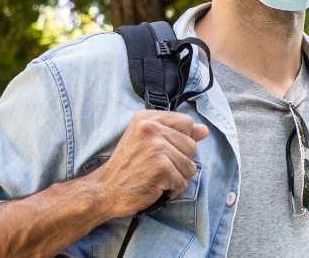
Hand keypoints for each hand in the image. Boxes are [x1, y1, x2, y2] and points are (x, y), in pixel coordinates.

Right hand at [86, 110, 207, 217]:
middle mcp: (151, 128)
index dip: (181, 139)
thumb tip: (204, 130)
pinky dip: (172, 190)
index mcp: (146, 118)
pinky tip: (155, 187)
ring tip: (154, 177)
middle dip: (179, 161)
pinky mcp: (161, 168)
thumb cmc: (127, 167)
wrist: (104, 190)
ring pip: (190, 166)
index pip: (186, 122)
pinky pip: (183, 182)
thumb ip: (176, 133)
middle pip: (191, 145)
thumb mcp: (147, 141)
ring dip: (176, 177)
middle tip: (154, 166)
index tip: (163, 149)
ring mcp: (156, 148)